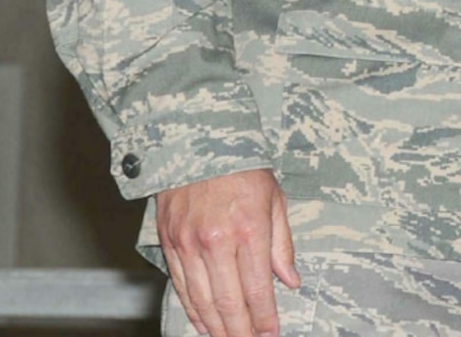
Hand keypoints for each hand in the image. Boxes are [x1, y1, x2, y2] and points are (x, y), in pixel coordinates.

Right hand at [155, 168, 299, 336]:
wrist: (198, 143)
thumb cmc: (243, 170)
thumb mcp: (275, 200)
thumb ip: (282, 245)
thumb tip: (291, 281)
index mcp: (249, 229)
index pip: (258, 287)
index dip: (265, 317)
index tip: (271, 334)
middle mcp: (217, 242)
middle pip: (229, 302)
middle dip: (241, 330)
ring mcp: (189, 245)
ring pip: (203, 300)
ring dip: (216, 327)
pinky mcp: (169, 244)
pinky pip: (182, 287)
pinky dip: (192, 310)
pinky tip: (203, 324)